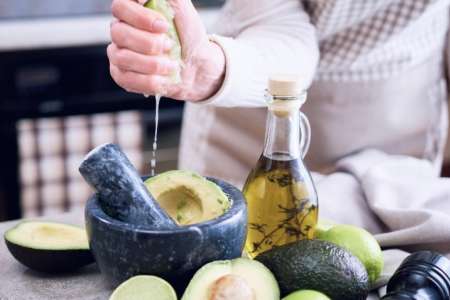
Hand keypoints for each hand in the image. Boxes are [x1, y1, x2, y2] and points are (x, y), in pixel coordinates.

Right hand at [108, 0, 225, 100]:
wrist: (197, 64)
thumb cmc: (188, 34)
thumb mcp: (181, 6)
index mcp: (131, 11)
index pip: (119, 7)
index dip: (140, 17)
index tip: (164, 26)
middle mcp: (121, 31)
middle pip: (118, 33)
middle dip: (149, 43)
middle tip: (170, 45)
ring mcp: (119, 53)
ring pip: (122, 57)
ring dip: (152, 64)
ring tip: (171, 65)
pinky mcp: (123, 76)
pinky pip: (126, 79)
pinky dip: (149, 81)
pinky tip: (164, 78)